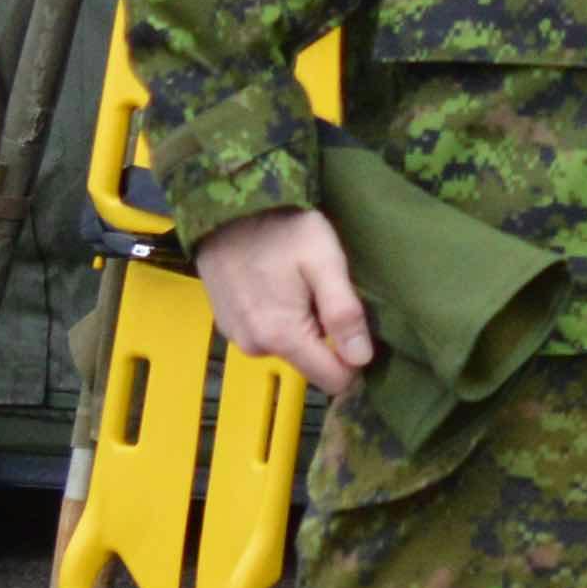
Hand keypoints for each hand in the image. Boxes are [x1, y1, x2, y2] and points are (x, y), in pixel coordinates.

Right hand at [196, 205, 376, 392]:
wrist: (221, 207)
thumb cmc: (281, 229)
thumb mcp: (324, 262)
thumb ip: (343, 313)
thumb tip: (362, 361)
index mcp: (282, 337)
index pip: (333, 380)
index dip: (357, 364)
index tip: (365, 332)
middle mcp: (255, 346)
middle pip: (313, 363)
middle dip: (330, 339)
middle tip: (330, 293)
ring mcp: (237, 336)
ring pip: (291, 348)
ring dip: (306, 325)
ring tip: (305, 285)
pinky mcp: (228, 324)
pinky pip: (269, 333)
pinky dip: (282, 317)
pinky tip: (282, 286)